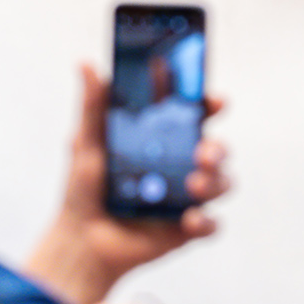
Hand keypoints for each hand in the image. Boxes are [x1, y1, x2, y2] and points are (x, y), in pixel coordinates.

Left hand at [22, 64, 229, 303]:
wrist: (80, 240)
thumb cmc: (84, 188)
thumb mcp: (86, 144)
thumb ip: (92, 106)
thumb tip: (86, 64)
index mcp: (163, 140)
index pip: (196, 116)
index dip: (211, 105)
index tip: (215, 101)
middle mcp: (181, 165)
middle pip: (217, 149)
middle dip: (218, 148)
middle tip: (203, 152)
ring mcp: (188, 197)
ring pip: (223, 182)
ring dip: (216, 181)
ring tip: (193, 185)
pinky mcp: (188, 228)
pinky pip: (212, 224)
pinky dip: (206, 221)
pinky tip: (189, 220)